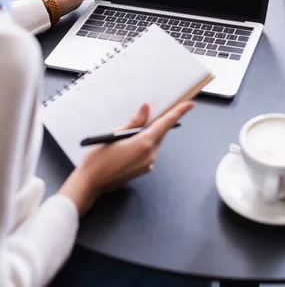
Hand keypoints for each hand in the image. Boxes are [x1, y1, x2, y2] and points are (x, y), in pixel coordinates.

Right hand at [59, 101, 193, 215]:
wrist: (90, 184)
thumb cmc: (98, 159)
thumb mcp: (114, 135)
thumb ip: (133, 122)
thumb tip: (146, 109)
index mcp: (144, 143)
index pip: (166, 124)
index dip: (178, 113)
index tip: (189, 105)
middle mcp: (150, 155)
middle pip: (160, 133)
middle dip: (160, 121)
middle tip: (158, 110)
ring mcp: (147, 164)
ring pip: (154, 142)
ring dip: (149, 133)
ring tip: (134, 128)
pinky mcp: (142, 170)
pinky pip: (148, 151)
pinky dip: (144, 143)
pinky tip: (131, 142)